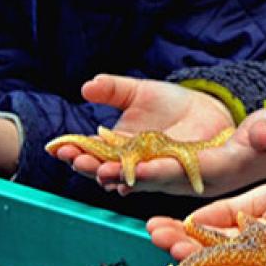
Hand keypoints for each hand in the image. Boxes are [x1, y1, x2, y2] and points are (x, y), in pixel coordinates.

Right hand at [47, 74, 233, 191]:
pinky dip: (146, 178)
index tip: (58, 147)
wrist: (207, 110)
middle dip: (88, 165)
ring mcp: (151, 169)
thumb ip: (113, 90)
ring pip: (127, 178)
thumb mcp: (138, 91)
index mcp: (115, 144)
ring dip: (114, 176)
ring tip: (102, 171)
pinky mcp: (175, 172)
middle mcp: (129, 162)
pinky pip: (159, 178)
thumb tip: (87, 86)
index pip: (89, 149)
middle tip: (76, 159)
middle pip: (102, 168)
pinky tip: (135, 177)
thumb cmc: (169, 103)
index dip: (73, 149)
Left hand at [95, 106, 265, 196]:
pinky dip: (110, 157)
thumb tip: (265, 131)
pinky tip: (84, 150)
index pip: (187, 174)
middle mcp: (195, 179)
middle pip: (151, 177)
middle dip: (118, 172)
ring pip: (137, 172)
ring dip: (105, 166)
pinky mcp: (171, 162)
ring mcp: (181, 172)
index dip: (159, 172)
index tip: (131, 169)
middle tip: (86, 165)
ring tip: (73, 156)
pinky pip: (137, 162)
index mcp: (222, 171)